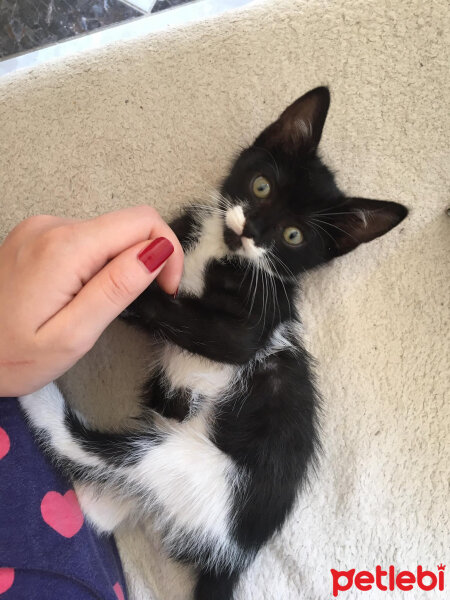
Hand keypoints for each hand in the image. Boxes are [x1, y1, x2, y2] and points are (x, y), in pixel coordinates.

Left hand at [0, 206, 183, 395]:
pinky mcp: (33, 236)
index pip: (143, 221)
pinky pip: (83, 239)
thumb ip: (116, 288)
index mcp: (65, 248)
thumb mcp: (72, 335)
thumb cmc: (11, 356)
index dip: (167, 252)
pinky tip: (78, 293)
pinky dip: (96, 261)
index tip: (165, 290)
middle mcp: (52, 225)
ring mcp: (40, 227)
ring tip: (96, 305)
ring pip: (106, 233)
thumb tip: (158, 250)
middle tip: (136, 304)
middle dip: (145, 259)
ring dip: (118, 263)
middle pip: (125, 225)